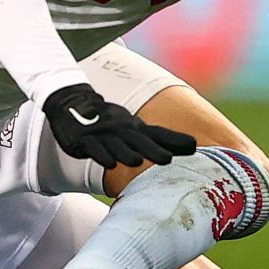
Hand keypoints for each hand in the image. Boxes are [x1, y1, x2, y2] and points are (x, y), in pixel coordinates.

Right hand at [42, 83, 197, 168]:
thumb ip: (163, 139)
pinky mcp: (84, 141)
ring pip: (116, 145)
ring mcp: (102, 135)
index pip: (158, 134)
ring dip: (126, 152)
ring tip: (136, 161)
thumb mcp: (136, 128)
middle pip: (139, 141)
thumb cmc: (112, 123)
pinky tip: (109, 163)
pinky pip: (94, 149)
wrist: (73, 105)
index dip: (174, 141)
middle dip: (152, 150)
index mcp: (136, 128)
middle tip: (167, 160)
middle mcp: (122, 130)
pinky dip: (102, 155)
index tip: (193, 147)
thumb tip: (195, 146)